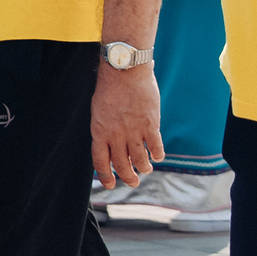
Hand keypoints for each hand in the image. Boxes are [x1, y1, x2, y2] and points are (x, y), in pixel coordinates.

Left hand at [92, 63, 164, 190]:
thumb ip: (105, 129)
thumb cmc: (110, 89)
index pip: (100, 161)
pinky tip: (157, 156)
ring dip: (143, 167)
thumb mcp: (99, 111)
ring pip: (140, 160)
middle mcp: (115, 134)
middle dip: (128, 177)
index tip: (110, 185)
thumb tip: (111, 146)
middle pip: (121, 165)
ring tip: (145, 169)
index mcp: (99, 131)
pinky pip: (156, 148)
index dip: (106, 176)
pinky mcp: (150, 125)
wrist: (124, 71)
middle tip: (133, 181)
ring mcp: (133, 130)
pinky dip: (157, 155)